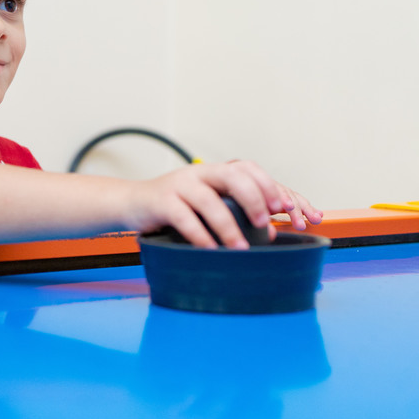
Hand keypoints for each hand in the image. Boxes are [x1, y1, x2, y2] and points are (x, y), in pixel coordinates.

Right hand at [127, 161, 321, 248]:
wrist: (132, 203)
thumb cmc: (176, 207)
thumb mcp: (208, 205)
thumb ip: (236, 212)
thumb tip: (270, 230)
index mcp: (216, 172)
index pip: (249, 169)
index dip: (271, 186)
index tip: (285, 210)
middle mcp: (200, 173)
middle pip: (234, 176)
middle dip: (254, 199)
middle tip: (264, 224)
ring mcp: (180, 185)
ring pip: (209, 199)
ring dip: (228, 225)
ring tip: (239, 248)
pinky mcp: (162, 201)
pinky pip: (184, 217)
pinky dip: (200, 235)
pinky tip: (210, 250)